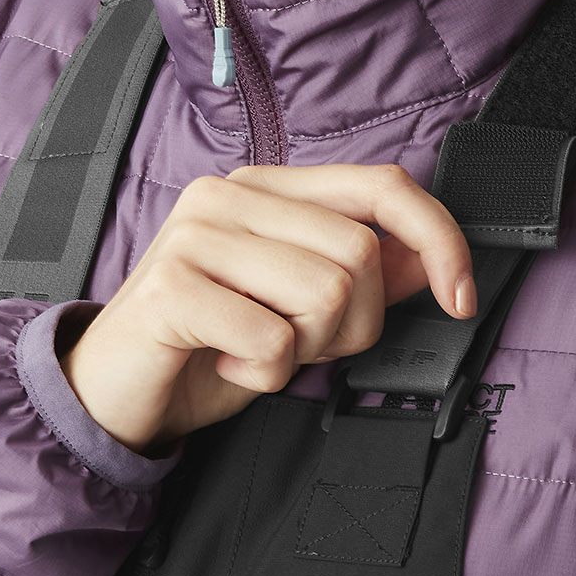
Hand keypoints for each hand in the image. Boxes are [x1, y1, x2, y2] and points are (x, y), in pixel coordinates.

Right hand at [59, 163, 476, 455]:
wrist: (116, 390)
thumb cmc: (212, 342)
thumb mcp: (301, 308)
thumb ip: (365, 275)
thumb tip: (434, 261)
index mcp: (268, 188)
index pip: (383, 185)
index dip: (439, 238)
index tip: (460, 298)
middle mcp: (231, 194)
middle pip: (362, 254)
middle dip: (351, 325)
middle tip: (296, 343)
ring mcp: (197, 234)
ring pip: (326, 294)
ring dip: (305, 350)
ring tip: (255, 350)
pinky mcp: (172, 286)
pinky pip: (273, 341)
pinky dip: (265, 376)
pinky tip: (226, 364)